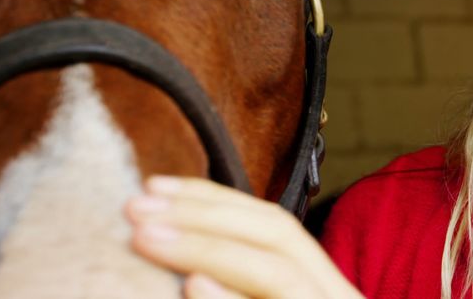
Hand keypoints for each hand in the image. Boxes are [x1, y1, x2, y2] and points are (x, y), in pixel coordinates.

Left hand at [125, 176, 362, 298]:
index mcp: (322, 287)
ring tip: (145, 237)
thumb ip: (237, 281)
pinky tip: (194, 287)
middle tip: (135, 205)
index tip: (154, 185)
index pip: (273, 226)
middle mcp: (336, 297)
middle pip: (279, 236)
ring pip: (275, 273)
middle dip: (206, 214)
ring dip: (206, 249)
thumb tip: (177, 256)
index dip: (214, 199)